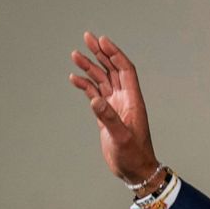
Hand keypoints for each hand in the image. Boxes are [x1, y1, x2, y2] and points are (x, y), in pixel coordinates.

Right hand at [69, 32, 158, 183]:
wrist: (135, 171)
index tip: (102, 41)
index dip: (114, 54)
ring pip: (102, 80)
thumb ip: (108, 118)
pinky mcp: (106, 116)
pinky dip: (85, 85)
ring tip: (75, 54)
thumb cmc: (134, 156)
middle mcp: (124, 100)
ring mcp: (115, 107)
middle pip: (112, 70)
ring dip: (90, 67)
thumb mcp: (122, 137)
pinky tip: (74, 78)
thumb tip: (95, 100)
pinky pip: (95, 94)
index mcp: (132, 100)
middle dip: (100, 53)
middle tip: (87, 37)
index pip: (125, 70)